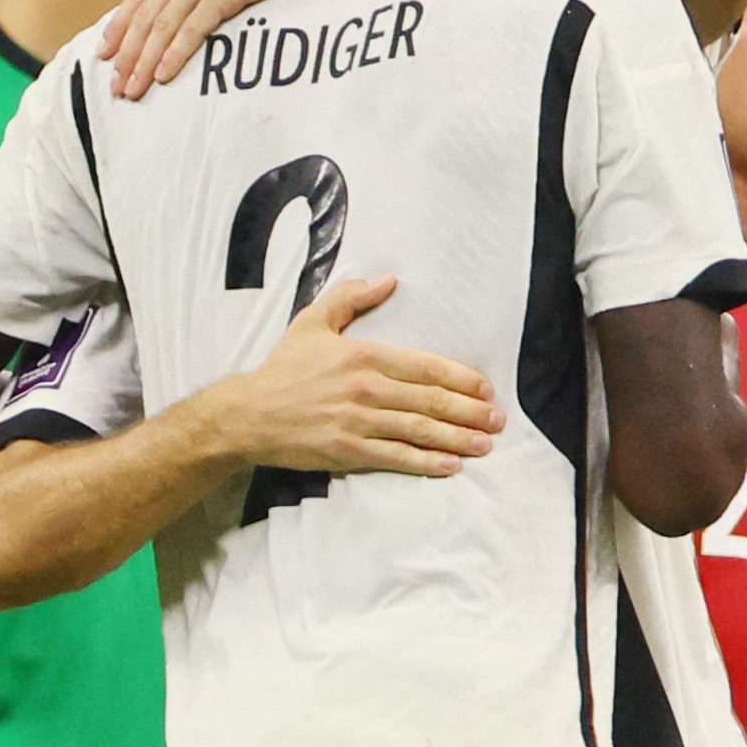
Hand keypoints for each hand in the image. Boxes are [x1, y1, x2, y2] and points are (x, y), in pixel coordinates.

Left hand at [100, 0, 338, 99]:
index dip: (121, 24)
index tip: (106, 51)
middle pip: (146, 14)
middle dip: (127, 52)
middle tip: (115, 83)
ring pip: (163, 24)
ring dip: (144, 60)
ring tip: (132, 88)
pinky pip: (194, 27)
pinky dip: (175, 52)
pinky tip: (163, 74)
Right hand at [210, 276, 501, 475]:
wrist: (248, 414)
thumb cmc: (282, 369)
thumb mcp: (312, 322)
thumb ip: (350, 298)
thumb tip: (387, 280)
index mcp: (363, 355)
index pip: (424, 367)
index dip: (460, 378)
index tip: (484, 388)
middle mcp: (367, 389)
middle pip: (430, 401)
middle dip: (469, 412)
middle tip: (497, 420)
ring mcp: (359, 423)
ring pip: (419, 431)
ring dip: (457, 439)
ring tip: (484, 445)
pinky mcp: (348, 451)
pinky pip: (396, 458)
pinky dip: (426, 463)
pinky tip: (450, 466)